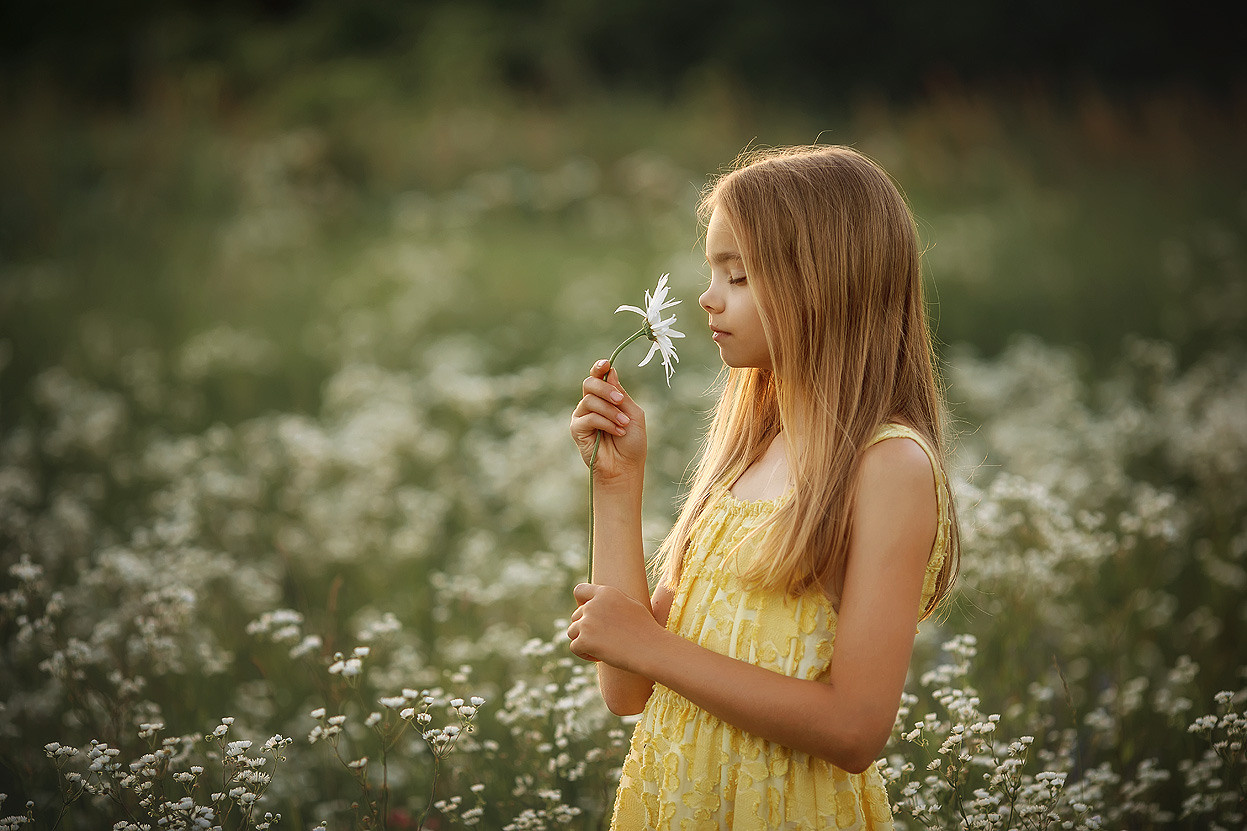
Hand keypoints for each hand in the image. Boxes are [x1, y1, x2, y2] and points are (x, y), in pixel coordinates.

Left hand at [567, 583, 661, 671]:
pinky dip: (584, 654)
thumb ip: (610, 601)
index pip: (579, 591)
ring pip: (572, 631)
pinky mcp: (584, 640)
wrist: (651, 649)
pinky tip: (600, 657)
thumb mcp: (630, 604)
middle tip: (604, 639)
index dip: (581, 603)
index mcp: (605, 592)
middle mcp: (593, 605)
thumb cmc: (645, 629)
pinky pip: (574, 647)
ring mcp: (587, 623)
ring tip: (601, 648)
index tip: (589, 616)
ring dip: (583, 640)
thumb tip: (592, 603)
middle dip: (585, 628)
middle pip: (576, 616)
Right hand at [569, 360, 646, 483]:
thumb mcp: (633, 413)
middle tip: (620, 401)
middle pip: (590, 383)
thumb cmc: (632, 442)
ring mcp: (582, 416)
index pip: (598, 377)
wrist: (625, 467)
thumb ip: (621, 394)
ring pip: (590, 400)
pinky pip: (588, 417)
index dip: (599, 368)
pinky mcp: (576, 429)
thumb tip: (610, 371)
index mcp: (605, 398)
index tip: (606, 364)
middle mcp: (591, 404)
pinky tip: (617, 432)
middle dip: (606, 389)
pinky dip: (605, 423)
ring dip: (611, 412)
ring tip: (623, 425)